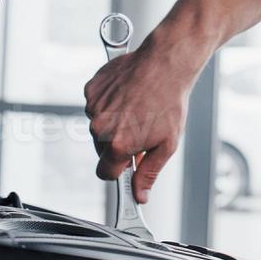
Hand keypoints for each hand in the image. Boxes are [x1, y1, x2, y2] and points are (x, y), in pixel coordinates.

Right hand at [83, 32, 202, 202]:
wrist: (165, 63)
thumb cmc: (169, 102)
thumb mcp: (167, 144)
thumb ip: (149, 173)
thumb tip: (140, 196)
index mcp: (117, 145)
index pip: (105, 173)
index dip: (119, 171)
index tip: (127, 165)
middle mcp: (100, 127)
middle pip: (102, 150)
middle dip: (118, 144)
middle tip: (141, 129)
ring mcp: (93, 107)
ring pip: (98, 127)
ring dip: (114, 123)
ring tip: (137, 108)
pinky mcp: (91, 90)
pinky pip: (96, 105)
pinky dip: (109, 103)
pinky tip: (128, 94)